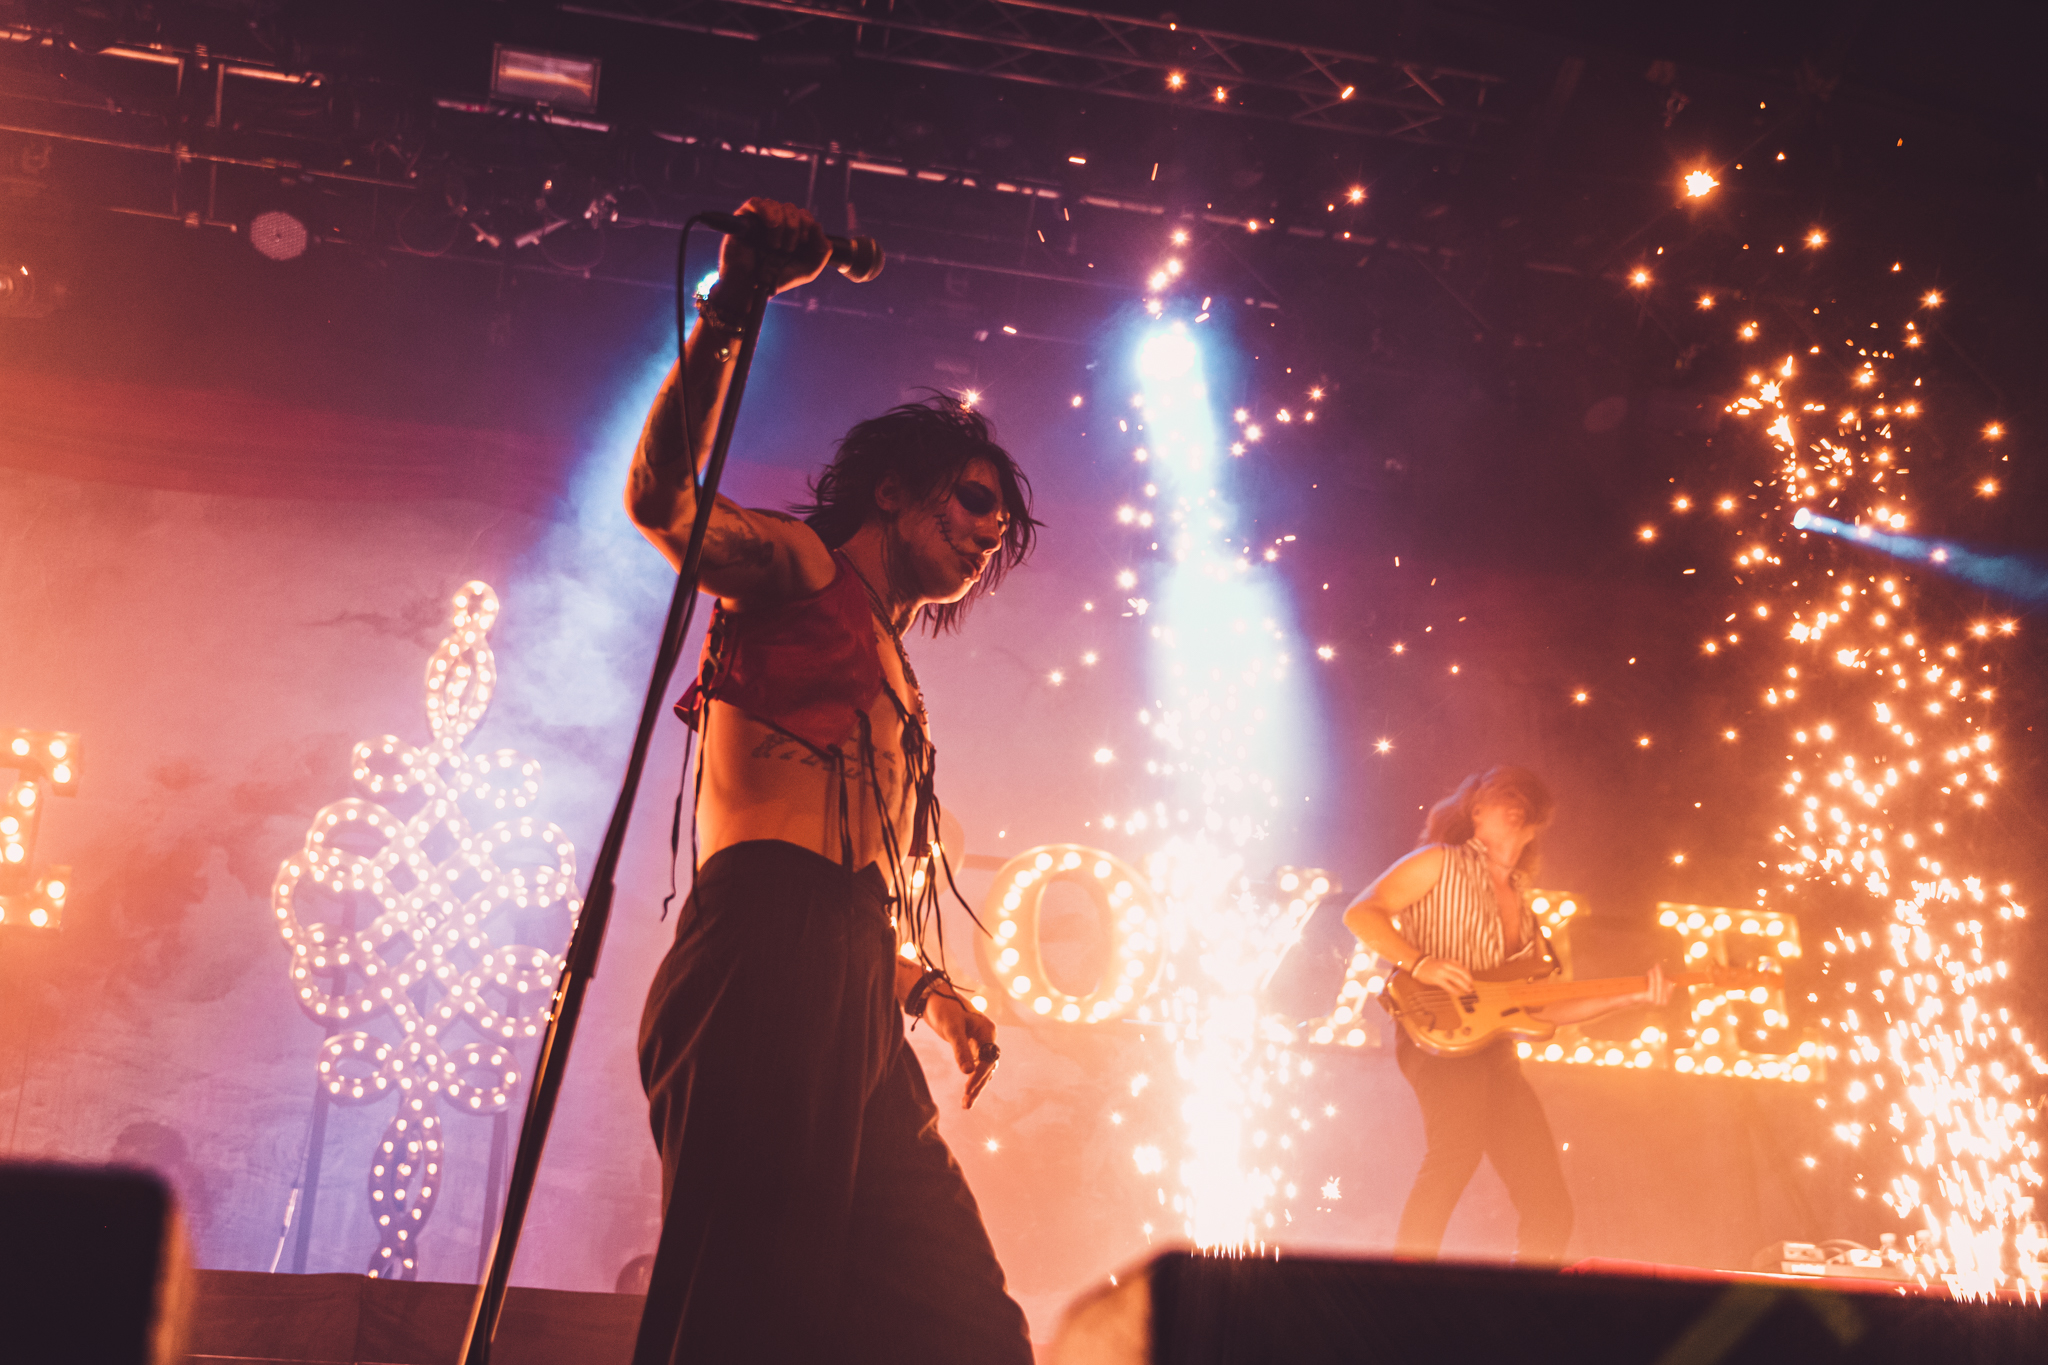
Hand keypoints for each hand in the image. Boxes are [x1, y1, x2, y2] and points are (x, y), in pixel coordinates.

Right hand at [717, 198, 830, 300]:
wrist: (753, 289)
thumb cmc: (778, 279)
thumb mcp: (809, 269)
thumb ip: (823, 250)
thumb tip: (818, 224)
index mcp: (792, 232)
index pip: (804, 215)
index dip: (807, 224)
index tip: (803, 242)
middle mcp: (776, 223)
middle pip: (791, 208)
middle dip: (793, 227)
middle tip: (787, 248)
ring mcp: (759, 220)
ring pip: (775, 205)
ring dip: (781, 224)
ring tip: (775, 245)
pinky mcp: (743, 219)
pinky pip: (755, 202)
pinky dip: (766, 210)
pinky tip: (771, 224)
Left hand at [924, 991, 999, 1108]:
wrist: (932, 999)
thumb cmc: (943, 1010)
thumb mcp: (951, 1029)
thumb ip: (960, 1050)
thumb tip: (967, 1072)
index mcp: (988, 1031)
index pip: (988, 1059)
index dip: (978, 1075)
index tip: (967, 1089)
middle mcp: (987, 1037)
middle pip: (988, 1067)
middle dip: (978, 1085)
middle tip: (966, 1103)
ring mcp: (980, 1043)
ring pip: (983, 1069)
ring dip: (976, 1085)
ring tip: (966, 1104)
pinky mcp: (971, 1047)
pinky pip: (975, 1066)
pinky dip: (971, 1079)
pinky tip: (966, 1093)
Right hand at [1411, 954, 1472, 993]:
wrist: (1420, 964)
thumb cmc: (1433, 965)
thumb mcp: (1445, 962)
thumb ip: (1454, 967)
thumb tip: (1465, 975)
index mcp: (1450, 962)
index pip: (1463, 969)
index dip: (1469, 976)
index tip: (1471, 982)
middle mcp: (1447, 966)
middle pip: (1462, 973)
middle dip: (1468, 981)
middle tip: (1471, 988)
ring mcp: (1442, 972)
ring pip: (1456, 979)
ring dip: (1464, 986)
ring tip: (1467, 991)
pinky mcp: (1436, 979)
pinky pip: (1448, 985)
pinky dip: (1454, 990)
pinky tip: (1457, 993)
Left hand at [1641, 962, 1674, 1005]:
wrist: (1633, 999)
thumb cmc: (1644, 991)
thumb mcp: (1655, 987)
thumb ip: (1662, 984)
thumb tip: (1671, 980)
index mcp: (1666, 999)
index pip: (1670, 984)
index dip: (1665, 976)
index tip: (1660, 970)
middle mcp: (1663, 1001)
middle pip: (1665, 983)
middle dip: (1660, 973)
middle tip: (1657, 965)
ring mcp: (1657, 1000)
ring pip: (1660, 982)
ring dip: (1656, 973)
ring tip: (1652, 969)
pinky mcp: (1651, 997)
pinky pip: (1653, 984)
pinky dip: (1652, 976)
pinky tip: (1650, 971)